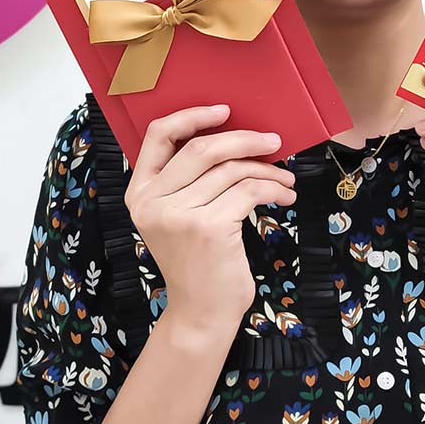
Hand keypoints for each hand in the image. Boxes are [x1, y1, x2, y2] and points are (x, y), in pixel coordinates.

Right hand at [125, 104, 296, 334]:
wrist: (202, 312)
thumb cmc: (197, 263)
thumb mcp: (178, 218)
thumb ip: (187, 182)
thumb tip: (234, 137)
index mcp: (139, 193)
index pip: (158, 135)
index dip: (192, 116)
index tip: (225, 110)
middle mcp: (152, 202)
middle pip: (203, 147)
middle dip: (245, 139)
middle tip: (274, 141)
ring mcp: (178, 214)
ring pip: (232, 169)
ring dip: (267, 170)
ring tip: (285, 181)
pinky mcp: (208, 227)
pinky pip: (248, 190)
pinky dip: (273, 189)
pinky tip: (283, 198)